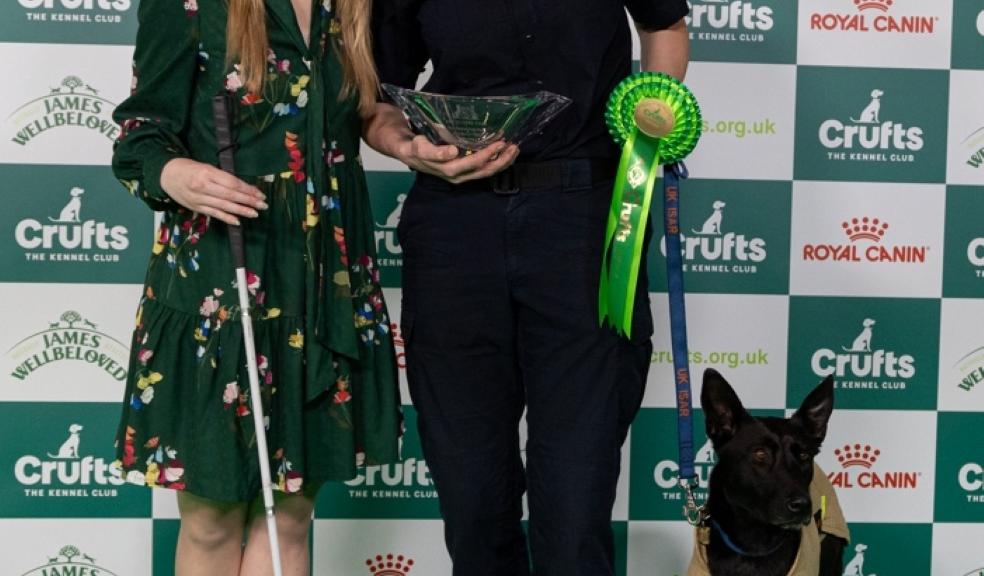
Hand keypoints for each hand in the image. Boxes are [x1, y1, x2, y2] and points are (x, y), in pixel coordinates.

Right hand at [160, 158, 267, 225]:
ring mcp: (199, 198)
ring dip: (241, 211)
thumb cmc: (189, 168)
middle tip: (262, 205)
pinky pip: (214, 214)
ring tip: (254, 213)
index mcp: (207, 173)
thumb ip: (222, 177)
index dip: (247, 189)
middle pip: (230, 195)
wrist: (166, 175)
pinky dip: (226, 218)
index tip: (260, 194)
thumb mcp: (206, 167)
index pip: (232, 183)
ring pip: (224, 206)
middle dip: (248, 201)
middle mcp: (203, 186)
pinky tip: (237, 221)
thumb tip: (243, 187)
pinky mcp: (196, 207)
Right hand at [396, 135, 519, 183]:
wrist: (408, 152)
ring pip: (485, 172)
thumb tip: (452, 153)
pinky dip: (497, 162)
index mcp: (446, 168)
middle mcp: (456, 175)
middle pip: (481, 170)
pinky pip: (484, 170)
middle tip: (511, 145)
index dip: (486, 155)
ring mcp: (461, 175)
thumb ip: (432, 151)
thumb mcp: (418, 147)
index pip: (467, 164)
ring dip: (502, 162)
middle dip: (498, 159)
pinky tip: (507, 153)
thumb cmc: (413, 147)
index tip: (497, 144)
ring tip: (514, 149)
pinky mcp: (465, 172)